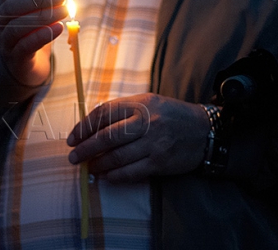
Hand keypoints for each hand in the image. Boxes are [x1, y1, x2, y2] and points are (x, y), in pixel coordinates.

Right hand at [0, 0, 67, 85]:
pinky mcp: (16, 59)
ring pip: (17, 27)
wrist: (26, 66)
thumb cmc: (30, 30)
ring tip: (64, 12)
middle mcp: (0, 23)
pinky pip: (25, 47)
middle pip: (12, 7)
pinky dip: (41, 36)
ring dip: (43, 17)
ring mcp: (6, 42)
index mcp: (3, 6)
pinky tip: (57, 29)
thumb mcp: (34, 3)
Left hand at [67, 93, 209, 182]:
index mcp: (140, 104)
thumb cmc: (171, 115)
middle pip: (106, 137)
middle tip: (73, 156)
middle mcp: (146, 122)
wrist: (205, 131)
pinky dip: (115, 175)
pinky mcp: (160, 162)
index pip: (103, 114)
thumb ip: (123, 109)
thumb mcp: (148, 102)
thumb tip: (92, 123)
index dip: (84, 127)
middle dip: (85, 148)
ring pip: (117, 156)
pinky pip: (131, 172)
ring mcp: (154, 143)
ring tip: (88, 167)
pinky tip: (106, 176)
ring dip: (98, 164)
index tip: (72, 137)